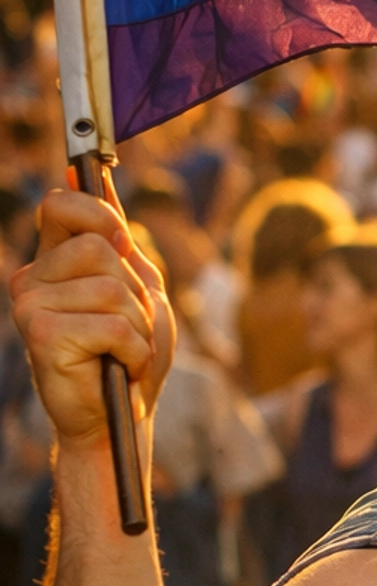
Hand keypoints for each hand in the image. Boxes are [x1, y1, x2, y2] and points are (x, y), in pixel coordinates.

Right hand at [11, 184, 173, 445]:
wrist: (120, 416)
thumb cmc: (130, 352)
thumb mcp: (135, 284)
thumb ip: (116, 234)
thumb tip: (84, 169)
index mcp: (53, 260)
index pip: (61, 205)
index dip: (99, 213)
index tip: (122, 243)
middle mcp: (32, 279)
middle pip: (101, 248)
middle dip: (134, 291)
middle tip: (128, 325)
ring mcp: (30, 307)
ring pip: (111, 289)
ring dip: (138, 326)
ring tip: (124, 350)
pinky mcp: (41, 337)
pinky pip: (113, 326)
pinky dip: (135, 351)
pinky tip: (121, 366)